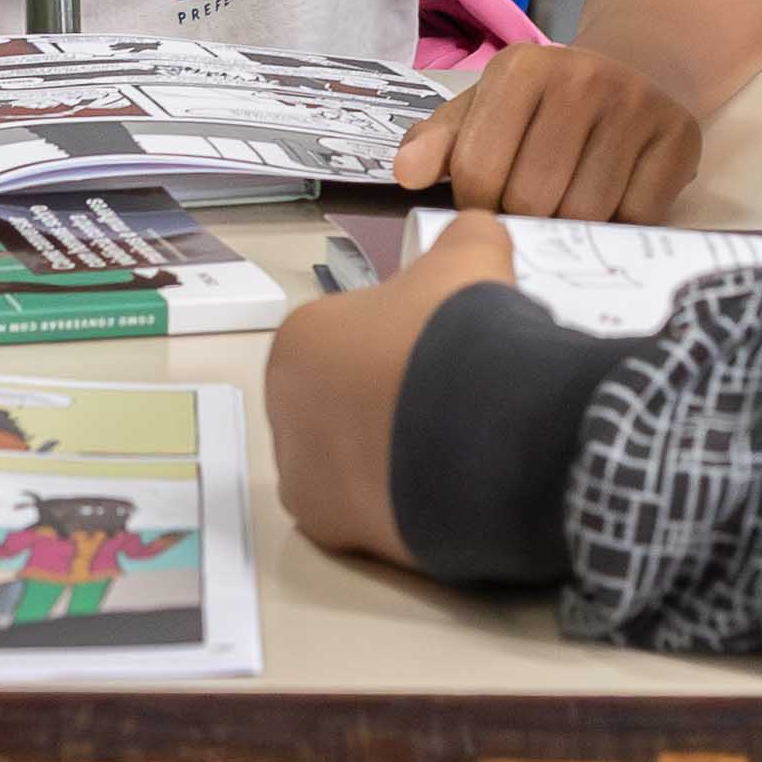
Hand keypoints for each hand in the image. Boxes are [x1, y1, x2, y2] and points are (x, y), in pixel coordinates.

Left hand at [268, 213, 514, 565]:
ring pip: (348, 461)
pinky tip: (443, 487)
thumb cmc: (457, 337)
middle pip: (340, 404)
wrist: (479, 427)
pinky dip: (398, 503)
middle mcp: (282, 408)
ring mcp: (300, 474)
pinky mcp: (327, 529)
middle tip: (449, 401)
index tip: (441, 354)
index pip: (348, 341)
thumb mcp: (470, 259)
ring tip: (452, 446)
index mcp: (299, 339)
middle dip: (388, 403)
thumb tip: (478, 232)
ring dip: (390, 455)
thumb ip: (465, 239)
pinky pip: (365, 511)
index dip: (400, 346)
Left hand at [393, 45, 700, 219]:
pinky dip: (620, 223)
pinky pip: (638, 215)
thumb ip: (439, 142)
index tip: (490, 202)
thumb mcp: (485, 110)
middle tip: (533, 208)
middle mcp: (581, 75)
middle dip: (524, 218)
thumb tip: (406, 175)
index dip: (477, 205)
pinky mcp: (680, 135)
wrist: (635, 73)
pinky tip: (613, 199)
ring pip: (584, 213)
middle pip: (531, 198)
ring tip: (569, 203)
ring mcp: (636, 103)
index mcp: (521, 67)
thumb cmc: (544, 107)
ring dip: (571, 226)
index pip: (477, 171)